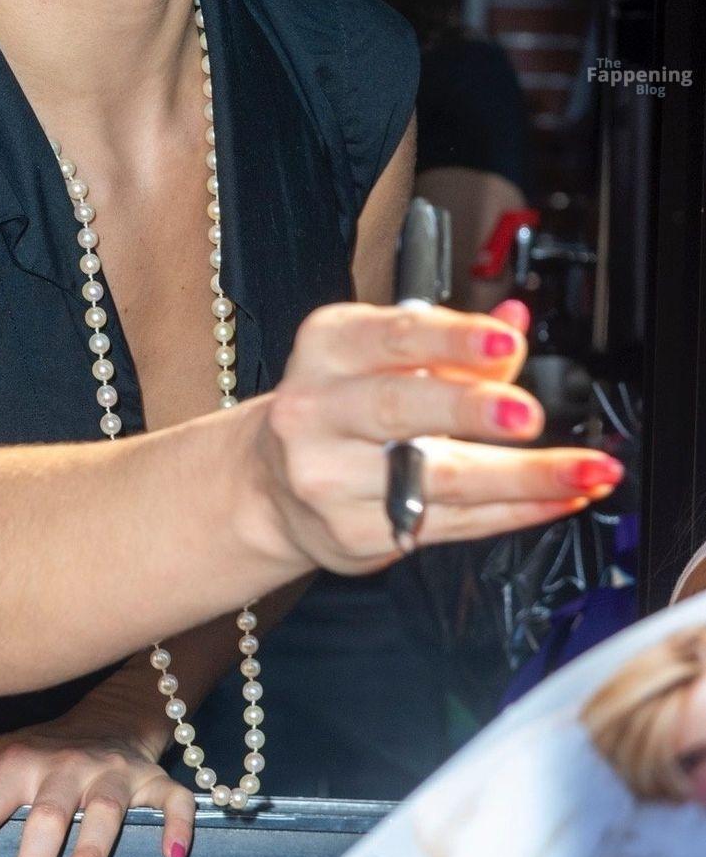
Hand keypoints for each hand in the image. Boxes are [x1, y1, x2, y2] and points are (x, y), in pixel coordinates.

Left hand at [0, 705, 195, 856]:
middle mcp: (61, 767)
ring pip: (105, 808)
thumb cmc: (30, 753)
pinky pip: (174, 801)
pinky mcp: (154, 781)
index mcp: (12, 765)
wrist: (105, 712)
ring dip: (96, 845)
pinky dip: (178, 826)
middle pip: (45, 816)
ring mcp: (110, 773)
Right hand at [248, 296, 622, 575]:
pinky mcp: (356, 533)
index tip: (504, 342)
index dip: (451, 339)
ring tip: (584, 470)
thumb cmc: (339, 407)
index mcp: (327, 349)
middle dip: (468, 409)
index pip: (392, 337)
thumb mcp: (379, 356)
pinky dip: (513, 512)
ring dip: (523, 477)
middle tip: (528, 415)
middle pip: (398, 409)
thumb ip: (452, 344)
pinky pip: (452, 524)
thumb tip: (514, 322)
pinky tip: (557, 498)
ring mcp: (330, 478)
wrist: (273, 485)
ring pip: (437, 479)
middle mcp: (316, 411)